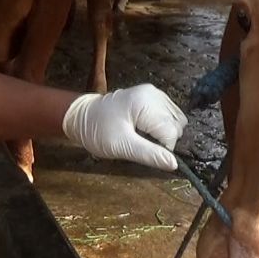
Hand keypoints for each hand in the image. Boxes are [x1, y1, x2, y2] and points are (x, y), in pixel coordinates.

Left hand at [61, 83, 187, 171]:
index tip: (143, 150)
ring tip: (141, 135)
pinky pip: (169, 115)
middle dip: (163, 139)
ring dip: (163, 133)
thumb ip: (149, 155)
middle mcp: (154, 93)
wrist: (82, 117)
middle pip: (176, 125)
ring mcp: (154, 93)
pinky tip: (145, 129)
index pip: (172, 132)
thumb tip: (174, 164)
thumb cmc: (98, 131)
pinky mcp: (153, 96)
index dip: (162, 148)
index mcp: (145, 102)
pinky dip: (161, 126)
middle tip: (139, 142)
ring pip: (176, 120)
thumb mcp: (121, 147)